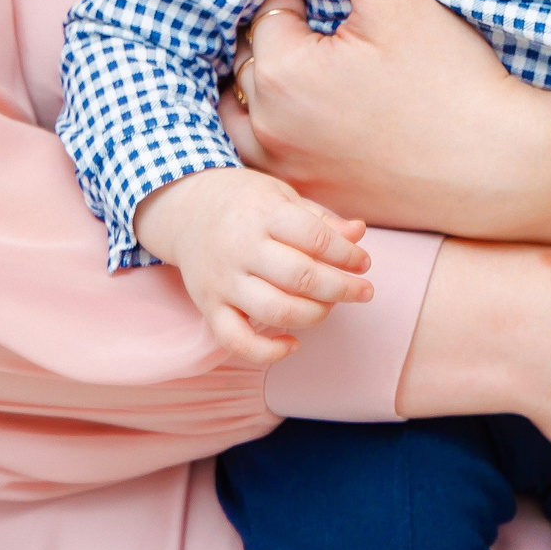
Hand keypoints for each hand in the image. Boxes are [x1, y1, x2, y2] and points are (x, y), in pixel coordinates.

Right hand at [133, 165, 374, 367]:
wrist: (186, 209)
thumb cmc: (247, 204)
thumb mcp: (283, 197)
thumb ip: (321, 220)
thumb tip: (359, 233)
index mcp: (263, 213)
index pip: (315, 239)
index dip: (347, 255)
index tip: (364, 263)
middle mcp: (240, 248)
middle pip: (300, 278)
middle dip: (342, 289)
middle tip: (364, 291)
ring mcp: (222, 281)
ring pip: (275, 311)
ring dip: (314, 316)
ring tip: (330, 307)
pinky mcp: (208, 307)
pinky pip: (236, 341)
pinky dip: (267, 352)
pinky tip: (293, 343)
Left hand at [220, 0, 550, 242]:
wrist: (500, 168)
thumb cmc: (454, 81)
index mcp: (281, 72)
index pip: (268, 8)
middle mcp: (268, 127)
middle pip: (251, 56)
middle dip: (283, 35)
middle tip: (337, 29)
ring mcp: (284, 169)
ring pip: (248, 105)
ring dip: (268, 82)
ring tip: (322, 68)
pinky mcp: (307, 195)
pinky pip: (266, 153)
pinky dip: (278, 129)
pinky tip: (321, 116)